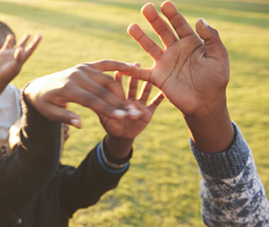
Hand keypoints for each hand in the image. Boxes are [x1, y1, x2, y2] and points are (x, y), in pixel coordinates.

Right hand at [0, 33, 41, 85]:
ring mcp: (10, 55)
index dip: (35, 43)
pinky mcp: (2, 54)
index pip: (30, 49)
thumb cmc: (6, 75)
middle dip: (33, 41)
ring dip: (24, 40)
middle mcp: (17, 56)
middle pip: (27, 47)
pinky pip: (7, 45)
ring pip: (18, 45)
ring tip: (29, 34)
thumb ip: (18, 58)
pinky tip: (11, 36)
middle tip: (40, 35)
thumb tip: (20, 48)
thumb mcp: (13, 67)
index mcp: (21, 59)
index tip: (40, 36)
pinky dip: (9, 41)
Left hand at [24, 61, 140, 126]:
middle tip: (133, 114)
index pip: (91, 101)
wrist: (39, 86)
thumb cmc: (45, 103)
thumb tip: (80, 125)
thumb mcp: (51, 113)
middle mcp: (76, 75)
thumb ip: (66, 117)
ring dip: (121, 92)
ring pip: (107, 80)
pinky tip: (133, 69)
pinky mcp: (86, 65)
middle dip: (119, 104)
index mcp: (67, 88)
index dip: (108, 109)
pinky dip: (119, 65)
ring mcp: (82, 68)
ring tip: (132, 105)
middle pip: (102, 91)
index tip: (122, 118)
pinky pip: (105, 64)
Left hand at [98, 72, 163, 139]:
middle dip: (134, 76)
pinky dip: (160, 98)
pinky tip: (164, 91)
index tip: (118, 71)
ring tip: (152, 74)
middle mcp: (130, 99)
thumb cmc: (111, 126)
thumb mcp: (104, 118)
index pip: (118, 87)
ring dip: (147, 84)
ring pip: (144, 92)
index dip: (118, 79)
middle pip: (132, 86)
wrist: (122, 136)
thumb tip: (93, 103)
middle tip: (136, 64)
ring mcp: (140, 105)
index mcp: (119, 99)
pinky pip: (155, 104)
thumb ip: (101, 110)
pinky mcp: (148, 112)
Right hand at [127, 1, 228, 119]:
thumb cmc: (216, 80)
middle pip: (163, 31)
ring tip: (132, 26)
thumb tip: (200, 20)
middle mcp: (176, 50)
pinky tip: (122, 65)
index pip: (180, 25)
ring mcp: (165, 63)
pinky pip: (142, 73)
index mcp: (191, 43)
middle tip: (146, 7)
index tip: (165, 4)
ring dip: (141, 37)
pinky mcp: (158, 78)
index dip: (173, 15)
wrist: (206, 102)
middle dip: (154, 19)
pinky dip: (132, 70)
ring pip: (150, 47)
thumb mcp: (219, 56)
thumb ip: (212, 37)